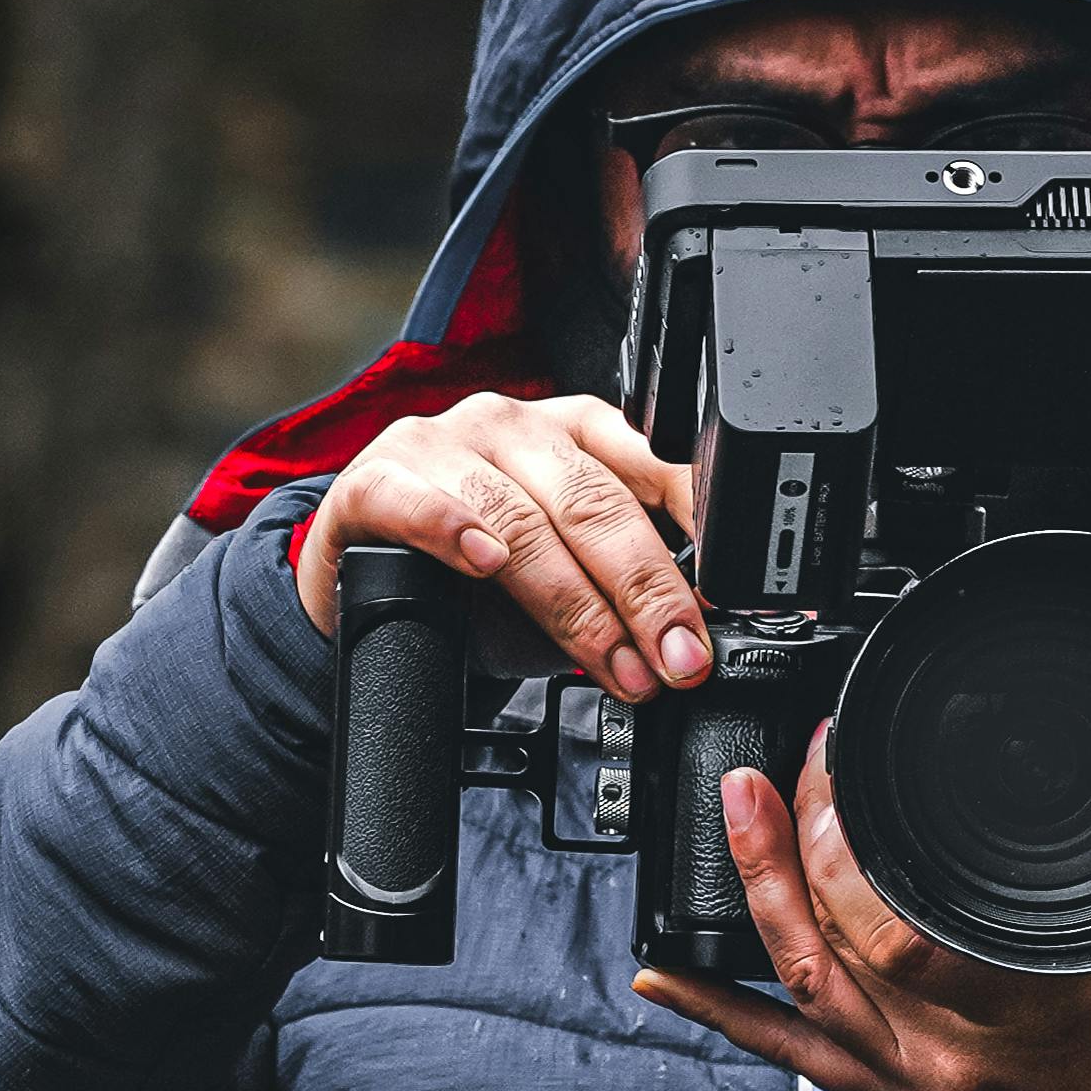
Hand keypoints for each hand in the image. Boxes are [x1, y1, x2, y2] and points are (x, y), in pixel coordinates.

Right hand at [295, 394, 710, 702]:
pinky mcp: (375, 478)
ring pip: (520, 518)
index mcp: (579, 434)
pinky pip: (416, 498)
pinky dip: (452, 529)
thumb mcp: (569, 583)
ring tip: (612, 664)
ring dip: (574, 604)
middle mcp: (515, 426)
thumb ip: (626, 594)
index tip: (729, 600)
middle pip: (595, 504)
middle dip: (647, 593)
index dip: (700, 532)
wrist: (361, 584)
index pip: (658, 463)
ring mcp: (442, 444)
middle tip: (679, 660)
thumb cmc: (474, 583)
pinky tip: (484, 563)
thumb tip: (694, 644)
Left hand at [631, 731, 1090, 1090]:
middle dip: (796, 843)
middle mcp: (952, 1052)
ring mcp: (914, 1079)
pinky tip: (664, 974)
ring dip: (756, 894)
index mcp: (1024, 1006)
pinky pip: (793, 1052)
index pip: (901, 921)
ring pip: (803, 987)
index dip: (848, 837)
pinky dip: (722, 1010)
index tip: (842, 759)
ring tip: (732, 812)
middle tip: (786, 767)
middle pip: (837, 944)